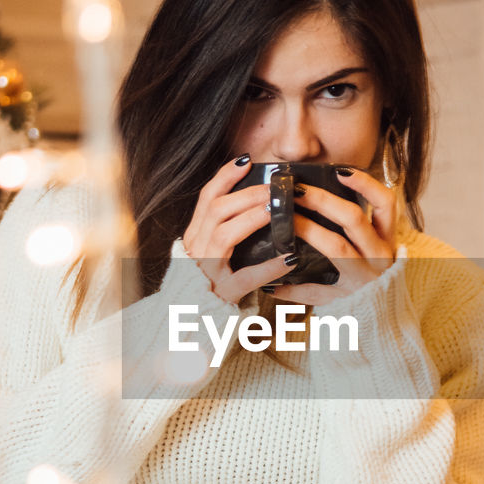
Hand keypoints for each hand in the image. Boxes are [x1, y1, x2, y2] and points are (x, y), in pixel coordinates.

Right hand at [182, 156, 296, 302]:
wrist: (195, 322)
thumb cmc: (213, 282)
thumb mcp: (212, 251)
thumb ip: (225, 228)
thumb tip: (256, 199)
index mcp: (194, 236)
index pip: (206, 198)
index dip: (225, 176)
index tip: (247, 161)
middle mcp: (195, 250)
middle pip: (216, 211)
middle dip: (247, 195)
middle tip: (274, 188)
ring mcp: (207, 272)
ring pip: (224, 235)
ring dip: (252, 218)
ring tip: (276, 210)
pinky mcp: (223, 294)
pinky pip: (246, 277)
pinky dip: (269, 267)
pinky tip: (290, 258)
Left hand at [269, 166, 397, 304]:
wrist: (382, 321)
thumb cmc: (371, 276)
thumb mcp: (373, 249)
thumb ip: (356, 225)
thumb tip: (327, 195)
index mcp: (387, 239)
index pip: (386, 202)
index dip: (366, 184)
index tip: (341, 170)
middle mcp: (379, 256)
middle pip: (354, 219)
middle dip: (322, 200)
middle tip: (295, 190)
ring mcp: (364, 279)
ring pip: (336, 247)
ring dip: (307, 230)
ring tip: (284, 220)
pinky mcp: (347, 300)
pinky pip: (316, 292)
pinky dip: (292, 289)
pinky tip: (272, 287)